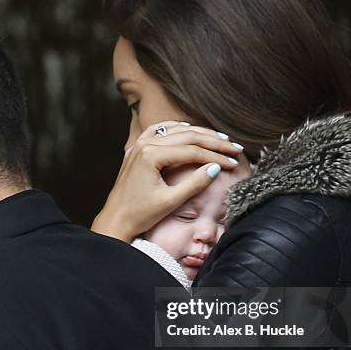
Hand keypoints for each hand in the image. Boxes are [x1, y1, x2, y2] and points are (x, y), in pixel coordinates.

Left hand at [91, 121, 244, 241]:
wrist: (115, 220)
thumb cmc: (140, 215)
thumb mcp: (171, 201)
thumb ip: (195, 183)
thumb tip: (216, 167)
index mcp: (151, 155)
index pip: (192, 151)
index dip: (216, 156)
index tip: (234, 162)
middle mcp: (144, 144)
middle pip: (187, 136)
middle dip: (213, 142)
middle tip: (234, 147)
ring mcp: (139, 145)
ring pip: (176, 130)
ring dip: (199, 133)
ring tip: (220, 138)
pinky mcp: (137, 150)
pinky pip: (159, 131)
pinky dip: (177, 129)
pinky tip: (189, 129)